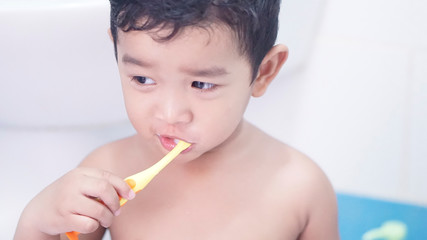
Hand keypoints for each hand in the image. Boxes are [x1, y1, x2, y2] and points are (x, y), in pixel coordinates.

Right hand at [15, 167, 134, 238]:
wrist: (38, 211)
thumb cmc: (67, 197)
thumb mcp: (82, 186)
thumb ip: (102, 186)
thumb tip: (130, 191)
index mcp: (80, 174)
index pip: (107, 176)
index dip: (123, 186)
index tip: (131, 196)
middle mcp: (73, 184)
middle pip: (105, 189)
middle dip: (115, 202)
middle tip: (117, 211)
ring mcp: (67, 200)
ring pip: (100, 210)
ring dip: (107, 218)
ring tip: (105, 219)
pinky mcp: (64, 218)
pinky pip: (90, 224)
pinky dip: (94, 226)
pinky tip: (88, 223)